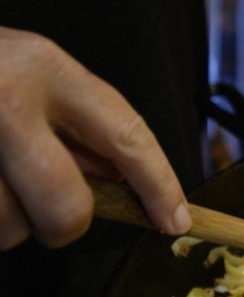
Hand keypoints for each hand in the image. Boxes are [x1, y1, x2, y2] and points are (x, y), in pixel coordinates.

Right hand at [0, 27, 190, 249]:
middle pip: (66, 205)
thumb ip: (79, 125)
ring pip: (8, 228)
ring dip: (6, 223)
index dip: (159, 184)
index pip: (126, 134)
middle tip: (56, 214)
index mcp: (46, 68)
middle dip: (68, 225)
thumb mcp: (34, 75)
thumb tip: (122, 182)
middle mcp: (6, 98)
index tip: (174, 220)